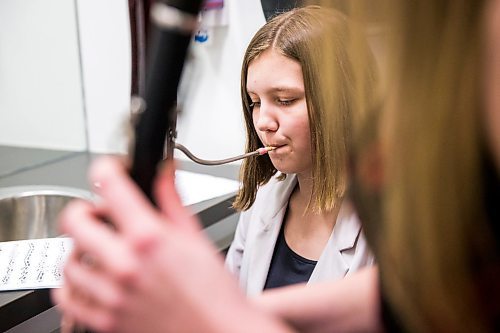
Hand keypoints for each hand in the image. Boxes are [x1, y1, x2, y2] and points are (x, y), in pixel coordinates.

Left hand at [52, 157, 289, 332]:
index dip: (108, 168)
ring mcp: (111, 296)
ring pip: (68, 259)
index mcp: (150, 238)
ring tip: (98, 249)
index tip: (111, 170)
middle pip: (74, 220)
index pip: (109, 185)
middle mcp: (125, 265)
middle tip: (99, 212)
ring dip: (80, 248)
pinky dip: (72, 284)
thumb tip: (164, 173)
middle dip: (86, 208)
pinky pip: (67, 297)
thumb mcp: (196, 237)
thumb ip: (172, 200)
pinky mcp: (104, 322)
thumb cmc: (214, 293)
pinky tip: (89, 278)